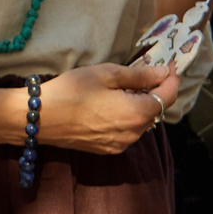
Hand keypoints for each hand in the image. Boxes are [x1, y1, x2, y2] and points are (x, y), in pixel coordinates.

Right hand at [37, 63, 177, 154]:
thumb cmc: (72, 91)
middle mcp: (134, 133)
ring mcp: (120, 144)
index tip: (170, 64)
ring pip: (141, 121)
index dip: (172, 78)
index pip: (168, 96)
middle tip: (145, 72)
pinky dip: (127, 117)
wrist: (40, 118)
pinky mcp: (107, 149)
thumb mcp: (107, 74)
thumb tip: (163, 73)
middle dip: (155, 91)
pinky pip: (127, 131)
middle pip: (156, 110)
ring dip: (140, 104)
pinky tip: (111, 105)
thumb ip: (140, 75)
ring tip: (124, 88)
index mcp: (138, 113)